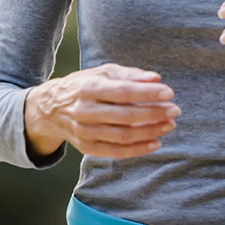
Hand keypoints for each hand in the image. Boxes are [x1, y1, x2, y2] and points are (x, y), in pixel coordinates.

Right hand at [24, 63, 179, 159]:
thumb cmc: (83, 86)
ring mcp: (84, 132)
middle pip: (125, 116)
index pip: (123, 92)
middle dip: (154, 114)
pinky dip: (138, 149)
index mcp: (88, 88)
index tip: (169, 93)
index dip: (147, 94)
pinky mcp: (87, 147)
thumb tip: (156, 79)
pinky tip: (155, 142)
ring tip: (169, 125)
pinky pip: (116, 152)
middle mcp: (84, 111)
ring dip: (150, 132)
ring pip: (122, 136)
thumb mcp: (102, 73)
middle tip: (174, 110)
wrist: (50, 108)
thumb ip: (130, 75)